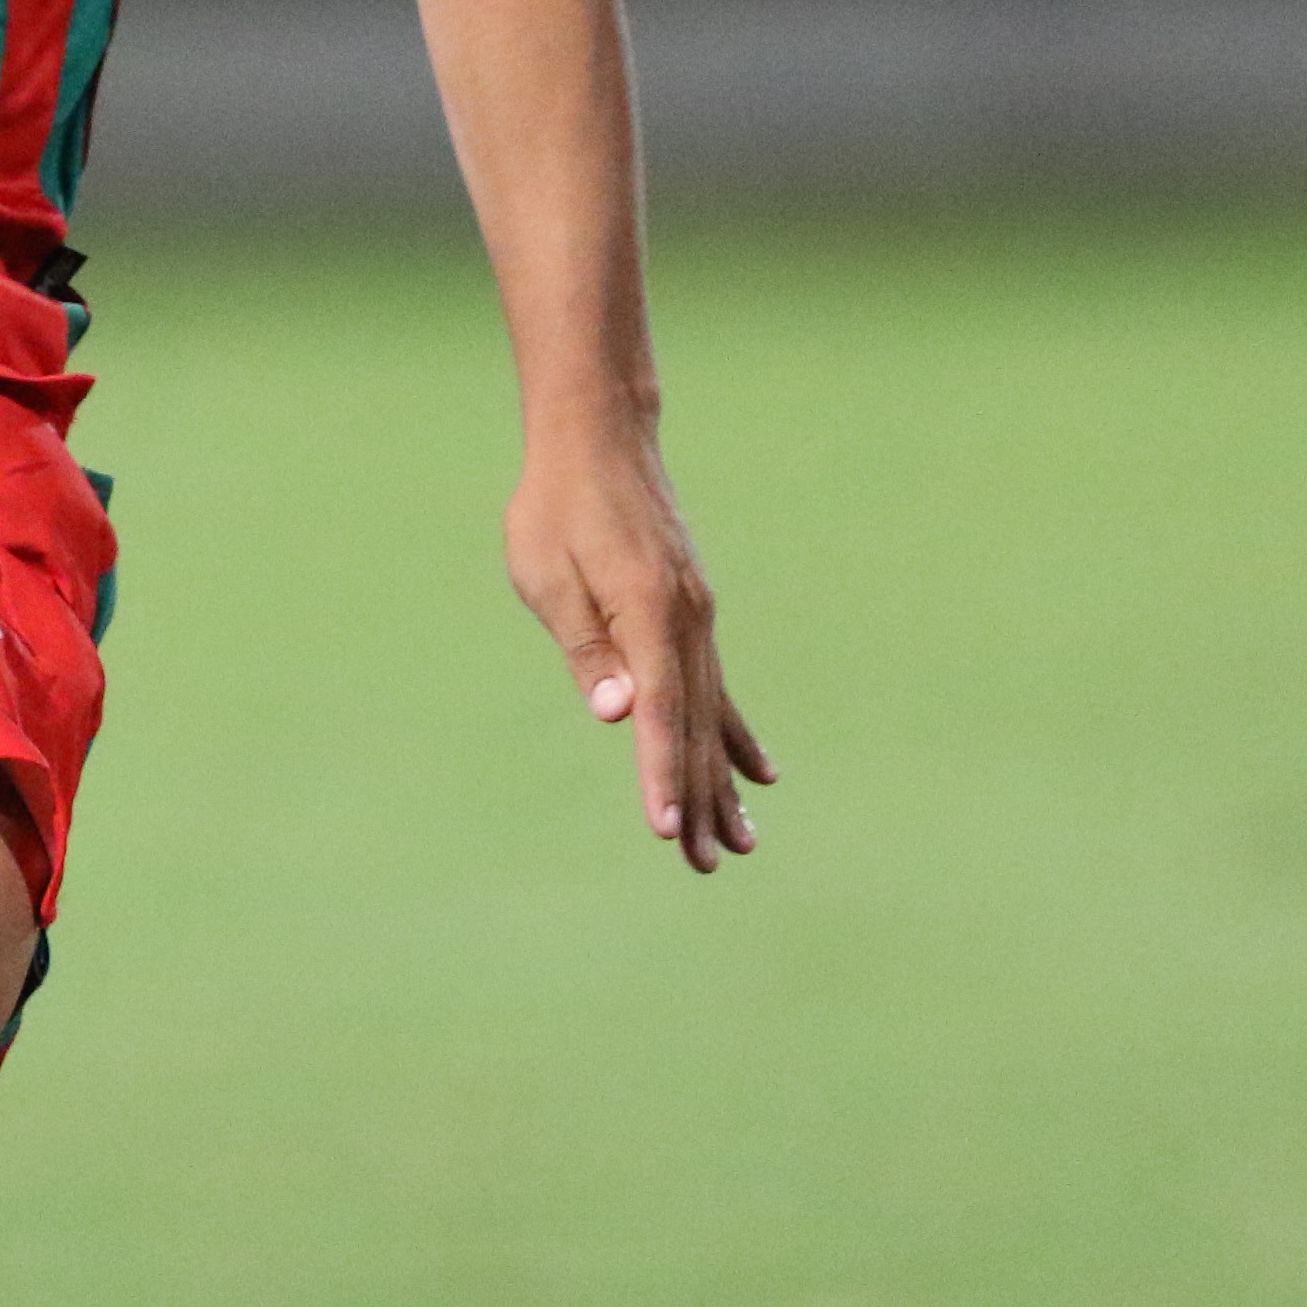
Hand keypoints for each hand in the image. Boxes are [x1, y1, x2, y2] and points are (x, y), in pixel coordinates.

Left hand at [504, 428, 769, 872]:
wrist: (599, 441)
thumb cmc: (556, 507)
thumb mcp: (547, 575)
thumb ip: (585, 647)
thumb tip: (617, 713)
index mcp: (648, 612)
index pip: (660, 712)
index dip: (662, 774)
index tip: (670, 831)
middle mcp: (687, 621)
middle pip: (696, 727)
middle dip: (700, 799)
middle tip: (711, 865)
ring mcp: (697, 619)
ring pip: (714, 715)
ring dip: (723, 781)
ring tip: (743, 843)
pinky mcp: (693, 615)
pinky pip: (719, 689)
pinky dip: (736, 736)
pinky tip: (759, 776)